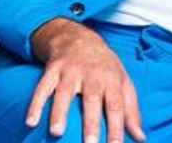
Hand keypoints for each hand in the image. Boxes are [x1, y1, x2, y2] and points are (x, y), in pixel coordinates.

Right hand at [27, 19, 145, 142]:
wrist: (79, 39)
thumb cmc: (105, 67)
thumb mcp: (123, 83)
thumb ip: (132, 110)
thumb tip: (140, 137)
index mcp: (112, 80)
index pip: (116, 106)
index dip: (117, 127)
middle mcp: (92, 75)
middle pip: (91, 100)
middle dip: (90, 123)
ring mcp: (71, 72)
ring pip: (64, 93)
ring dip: (59, 113)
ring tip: (57, 133)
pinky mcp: (52, 70)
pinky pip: (42, 88)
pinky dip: (35, 104)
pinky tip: (31, 122)